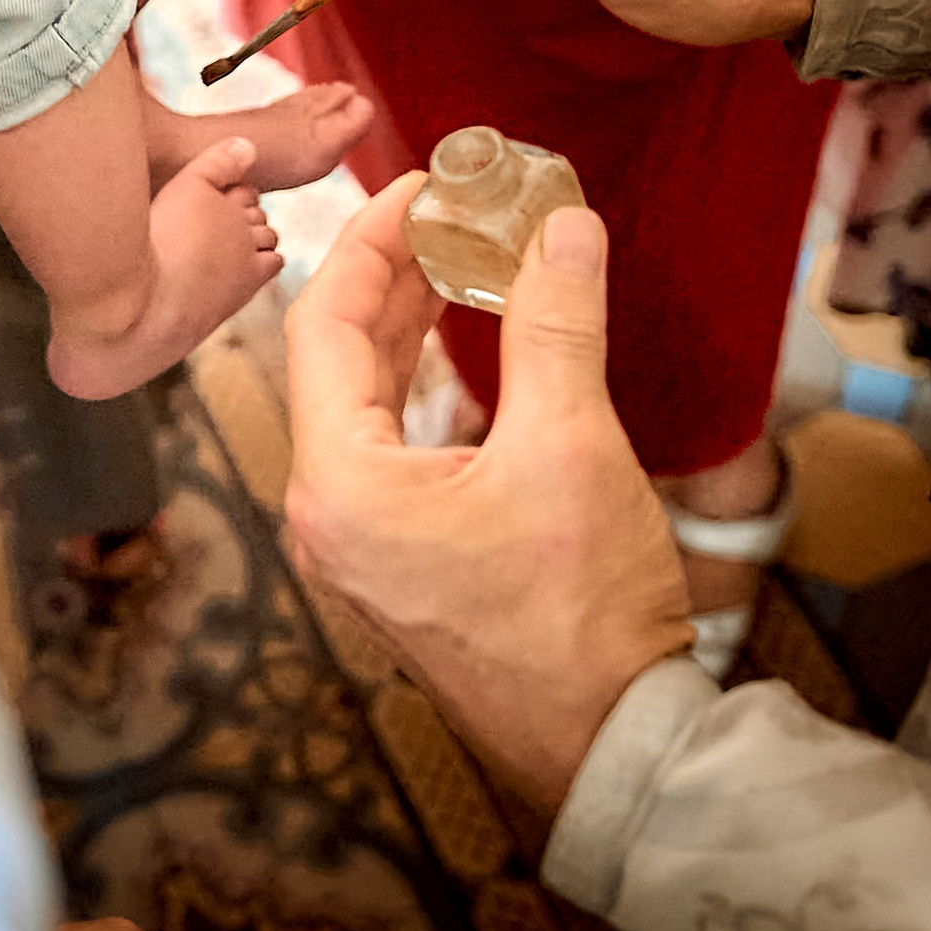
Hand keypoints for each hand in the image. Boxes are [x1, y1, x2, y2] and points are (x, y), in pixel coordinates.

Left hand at [282, 176, 692, 810]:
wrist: (608, 742)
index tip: (424, 187)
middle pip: (335, 362)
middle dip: (392, 279)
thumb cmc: (578, 617)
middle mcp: (328, 516)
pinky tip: (471, 354)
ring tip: (461, 265)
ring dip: (408, 332)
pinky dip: (425, 389)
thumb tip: (561, 226)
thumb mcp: (568, 447)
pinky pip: (393, 451)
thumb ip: (554, 325)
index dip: (372, 241)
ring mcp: (360, 547)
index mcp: (337, 484)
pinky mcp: (401, 566)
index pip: (322, 324)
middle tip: (449, 215)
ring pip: (364, 407)